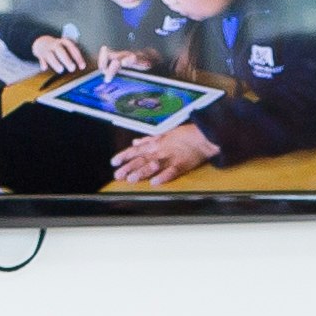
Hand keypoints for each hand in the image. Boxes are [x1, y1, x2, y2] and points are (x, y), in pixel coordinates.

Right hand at [31, 35, 92, 73]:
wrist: (41, 42)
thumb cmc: (57, 47)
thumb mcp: (66, 47)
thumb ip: (73, 54)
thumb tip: (82, 65)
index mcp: (63, 42)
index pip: (72, 48)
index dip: (78, 57)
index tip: (82, 66)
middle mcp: (55, 45)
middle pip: (60, 51)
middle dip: (66, 60)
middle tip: (72, 68)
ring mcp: (47, 49)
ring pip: (50, 55)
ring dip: (55, 63)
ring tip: (61, 70)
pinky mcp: (40, 54)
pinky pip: (41, 59)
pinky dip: (43, 63)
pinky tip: (45, 68)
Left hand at [109, 124, 223, 187]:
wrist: (202, 136)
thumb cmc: (184, 135)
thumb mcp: (164, 133)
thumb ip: (148, 140)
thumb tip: (135, 142)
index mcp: (155, 144)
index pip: (136, 150)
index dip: (124, 156)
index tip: (114, 162)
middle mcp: (160, 151)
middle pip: (141, 159)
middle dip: (128, 167)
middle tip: (118, 175)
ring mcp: (170, 158)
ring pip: (153, 165)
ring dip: (142, 172)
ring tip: (132, 179)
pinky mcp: (181, 165)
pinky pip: (171, 172)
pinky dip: (163, 177)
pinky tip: (155, 182)